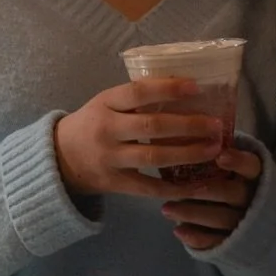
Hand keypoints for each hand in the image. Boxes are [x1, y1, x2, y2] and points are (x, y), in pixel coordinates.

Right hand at [54, 78, 234, 202]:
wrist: (59, 158)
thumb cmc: (92, 123)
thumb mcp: (106, 103)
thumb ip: (136, 98)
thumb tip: (185, 88)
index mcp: (106, 103)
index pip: (139, 92)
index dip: (168, 89)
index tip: (196, 87)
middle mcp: (107, 129)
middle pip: (152, 127)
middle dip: (188, 126)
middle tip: (215, 125)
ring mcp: (110, 158)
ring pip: (153, 157)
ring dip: (188, 154)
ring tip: (213, 149)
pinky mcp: (114, 183)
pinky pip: (148, 187)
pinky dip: (174, 188)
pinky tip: (196, 185)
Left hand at [161, 145, 261, 250]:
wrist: (255, 219)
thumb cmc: (230, 180)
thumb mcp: (230, 164)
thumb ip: (213, 153)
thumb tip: (180, 133)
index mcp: (253, 174)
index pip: (251, 166)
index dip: (238, 161)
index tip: (220, 156)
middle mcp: (251, 197)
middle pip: (233, 194)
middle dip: (206, 191)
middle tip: (181, 188)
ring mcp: (243, 221)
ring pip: (221, 219)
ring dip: (193, 214)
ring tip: (166, 208)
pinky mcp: (233, 242)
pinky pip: (215, 241)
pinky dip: (196, 237)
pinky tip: (178, 231)